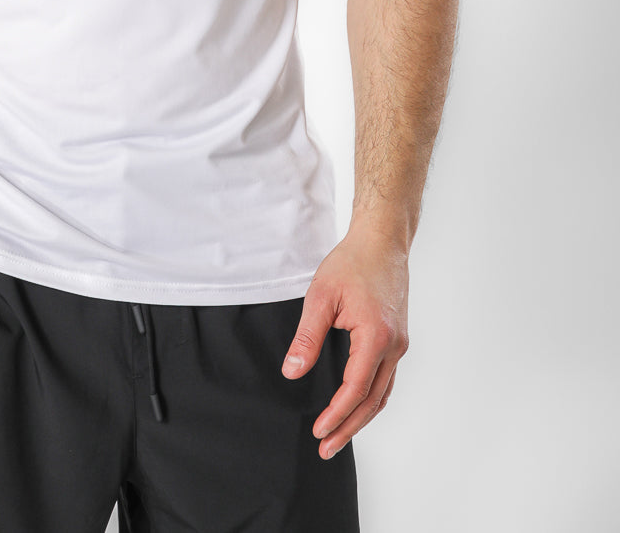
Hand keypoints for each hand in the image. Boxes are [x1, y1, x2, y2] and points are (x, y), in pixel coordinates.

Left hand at [280, 221, 409, 458]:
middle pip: (372, 401)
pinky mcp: (398, 340)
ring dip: (361, 418)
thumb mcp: (321, 296)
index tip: (318, 431)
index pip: (355, 389)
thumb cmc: (351, 263)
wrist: (382, 242)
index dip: (336, 414)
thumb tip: (292, 371)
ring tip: (338, 436)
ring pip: (382, 394)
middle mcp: (393, 346)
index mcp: (376, 337)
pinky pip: (385, 379)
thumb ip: (307, 337)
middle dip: (349, 427)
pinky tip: (355, 407)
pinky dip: (371, 399)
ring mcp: (399, 344)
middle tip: (326, 449)